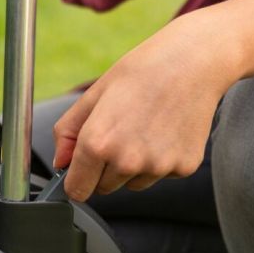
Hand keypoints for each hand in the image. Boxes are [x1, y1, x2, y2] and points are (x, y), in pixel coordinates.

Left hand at [52, 13, 236, 201]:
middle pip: (105, 188)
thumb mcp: (95, 94)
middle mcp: (127, 161)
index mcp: (98, 143)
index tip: (82, 171)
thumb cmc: (142, 72)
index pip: (78, 190)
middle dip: (106, 169)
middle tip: (122, 131)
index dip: (78, 180)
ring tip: (147, 126)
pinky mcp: (184, 168)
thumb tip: (60, 162)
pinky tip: (167, 129)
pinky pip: (161, 175)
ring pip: (134, 183)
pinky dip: (161, 159)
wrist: (193, 62)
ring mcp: (158, 167)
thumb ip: (69, 131)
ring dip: (135, 166)